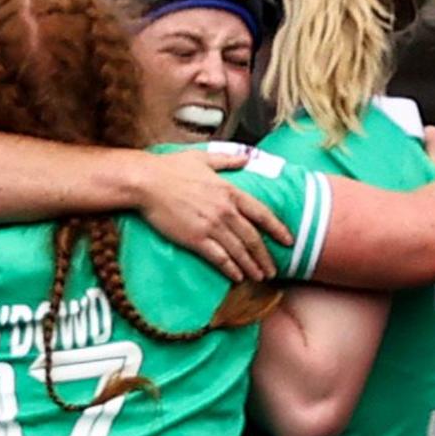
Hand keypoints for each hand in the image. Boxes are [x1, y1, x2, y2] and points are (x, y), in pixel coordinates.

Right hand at [127, 147, 284, 283]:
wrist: (146, 182)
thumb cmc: (171, 168)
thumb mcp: (204, 158)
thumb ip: (228, 160)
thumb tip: (247, 158)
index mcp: (230, 191)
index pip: (262, 214)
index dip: (278, 229)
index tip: (289, 241)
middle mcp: (225, 211)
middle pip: (253, 238)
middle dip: (265, 256)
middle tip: (274, 269)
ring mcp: (211, 226)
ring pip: (239, 251)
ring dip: (252, 266)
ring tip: (260, 277)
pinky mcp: (195, 239)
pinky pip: (219, 258)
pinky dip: (231, 269)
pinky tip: (238, 277)